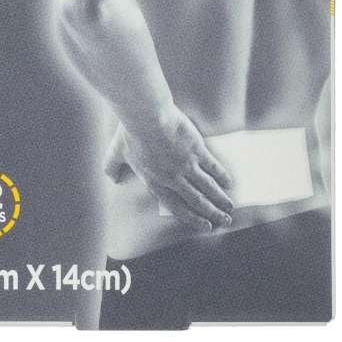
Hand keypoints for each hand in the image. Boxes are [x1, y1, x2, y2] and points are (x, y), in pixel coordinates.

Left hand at [114, 110, 234, 231]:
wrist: (147, 116)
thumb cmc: (130, 132)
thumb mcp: (115, 153)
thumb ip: (112, 168)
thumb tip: (112, 178)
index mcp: (155, 182)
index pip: (176, 206)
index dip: (192, 218)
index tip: (204, 225)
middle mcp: (173, 178)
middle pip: (197, 201)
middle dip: (212, 213)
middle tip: (223, 221)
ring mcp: (187, 165)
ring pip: (208, 187)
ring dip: (220, 199)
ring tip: (229, 207)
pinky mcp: (197, 150)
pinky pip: (213, 167)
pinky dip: (222, 176)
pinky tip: (229, 182)